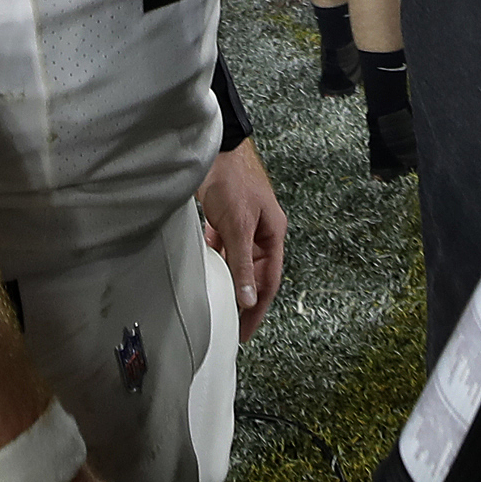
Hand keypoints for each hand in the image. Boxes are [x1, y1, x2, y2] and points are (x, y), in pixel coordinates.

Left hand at [196, 138, 287, 340]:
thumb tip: (249, 300)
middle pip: (256, 273)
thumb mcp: (238, 227)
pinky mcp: (226, 219)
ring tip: (220, 307)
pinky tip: (207, 274)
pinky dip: (217, 261)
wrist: (213, 150)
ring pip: (239, 262)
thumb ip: (243, 264)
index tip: (246, 331)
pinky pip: (224, 248)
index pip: (269, 280)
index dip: (259, 308)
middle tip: (233, 326)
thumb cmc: (233, 181)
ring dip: (231, 282)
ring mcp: (244, 225)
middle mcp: (262, 232)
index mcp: (273, 234)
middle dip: (246, 300)